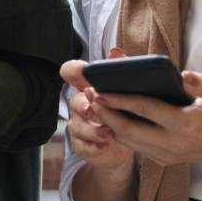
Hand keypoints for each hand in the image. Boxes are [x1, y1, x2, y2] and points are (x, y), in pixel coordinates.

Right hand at [60, 56, 135, 180]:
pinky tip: (104, 146)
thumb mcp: (127, 91)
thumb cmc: (127, 110)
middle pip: (75, 101)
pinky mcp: (82, 144)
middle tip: (95, 108)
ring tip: (108, 133)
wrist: (130, 141)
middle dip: (84, 105)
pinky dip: (93, 147)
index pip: (71, 72)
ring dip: (92, 130)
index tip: (82, 69)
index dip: (73, 70)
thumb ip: (121, 70)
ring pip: (78, 126)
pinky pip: (82, 146)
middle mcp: (80, 104)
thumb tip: (116, 53)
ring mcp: (79, 125)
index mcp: (88, 86)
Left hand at [90, 69, 201, 166]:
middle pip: (129, 130)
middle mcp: (173, 144)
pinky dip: (120, 133)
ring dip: (109, 124)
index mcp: (186, 124)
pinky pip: (136, 147)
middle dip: (106, 113)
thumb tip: (183, 75)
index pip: (145, 110)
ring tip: (96, 105)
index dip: (120, 100)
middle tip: (91, 96)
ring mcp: (167, 155)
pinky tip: (111, 118)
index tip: (102, 90)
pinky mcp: (164, 160)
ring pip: (129, 141)